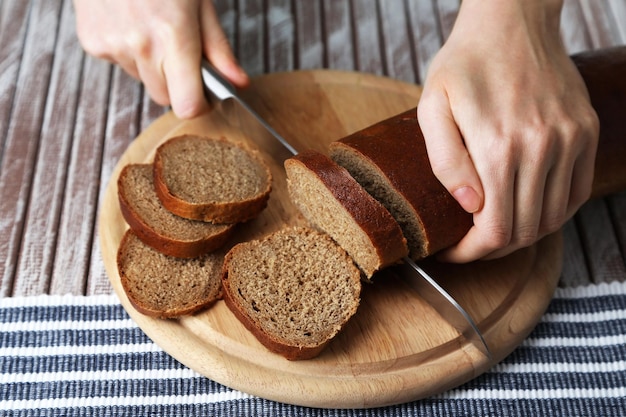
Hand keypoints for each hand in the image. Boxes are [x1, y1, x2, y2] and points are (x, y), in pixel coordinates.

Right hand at [73, 0, 248, 118]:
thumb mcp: (200, 2)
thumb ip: (218, 47)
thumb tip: (238, 82)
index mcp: (174, 36)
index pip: (187, 105)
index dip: (199, 105)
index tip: (205, 95)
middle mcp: (141, 46)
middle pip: (164, 98)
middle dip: (176, 83)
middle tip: (180, 50)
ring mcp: (112, 45)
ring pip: (142, 79)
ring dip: (151, 64)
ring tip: (152, 26)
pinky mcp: (92, 42)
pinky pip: (120, 63)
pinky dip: (128, 51)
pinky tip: (130, 21)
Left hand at [417, 0, 598, 261]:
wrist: (512, 19)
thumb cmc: (463, 63)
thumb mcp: (433, 106)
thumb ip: (446, 161)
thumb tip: (471, 206)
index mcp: (498, 146)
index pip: (494, 228)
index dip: (472, 252)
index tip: (453, 252)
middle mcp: (541, 147)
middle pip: (525, 230)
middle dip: (493, 249)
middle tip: (471, 245)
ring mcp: (570, 138)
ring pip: (553, 217)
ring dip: (524, 234)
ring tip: (496, 230)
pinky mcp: (585, 130)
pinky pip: (578, 191)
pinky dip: (554, 212)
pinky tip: (530, 211)